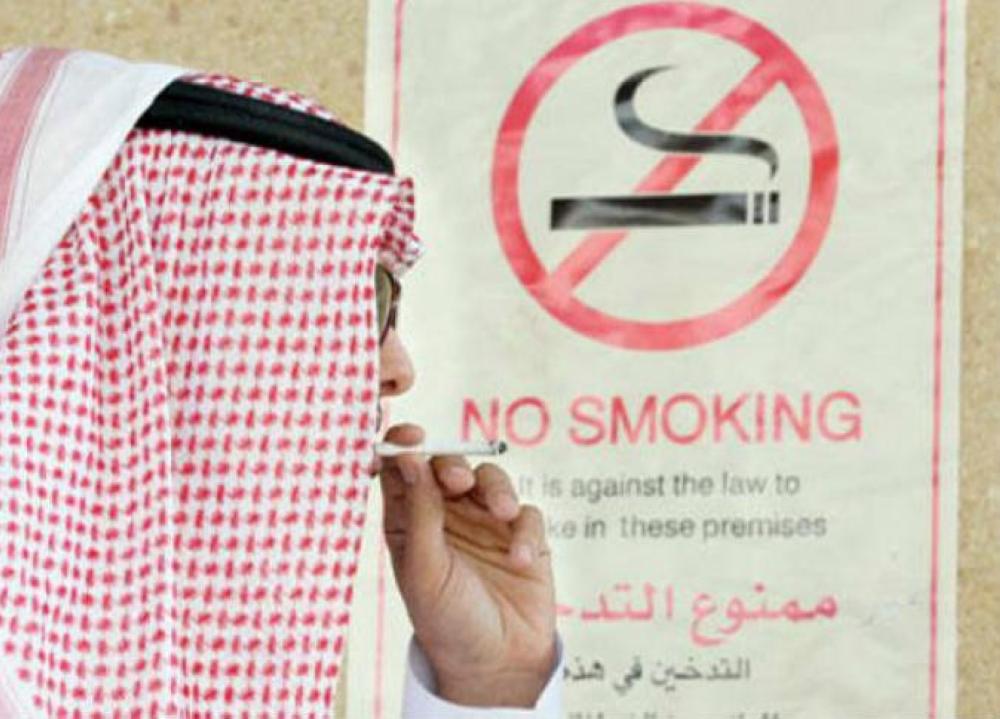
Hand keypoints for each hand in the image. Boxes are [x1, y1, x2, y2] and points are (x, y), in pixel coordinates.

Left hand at [378, 424, 555, 707]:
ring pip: (491, 479)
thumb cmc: (447, 620)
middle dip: (453, 465)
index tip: (411, 436)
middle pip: (447, 465)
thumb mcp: (424, 570)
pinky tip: (520, 561)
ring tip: (503, 515)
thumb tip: (406, 457)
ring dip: (497, 489)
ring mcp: (486, 523)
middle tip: (458, 480)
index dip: (402, 446)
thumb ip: (418, 512)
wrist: (496, 665)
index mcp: (409, 522)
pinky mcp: (523, 536)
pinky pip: (528, 514)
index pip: (400, 470)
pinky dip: (526, 533)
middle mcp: (446, 516)